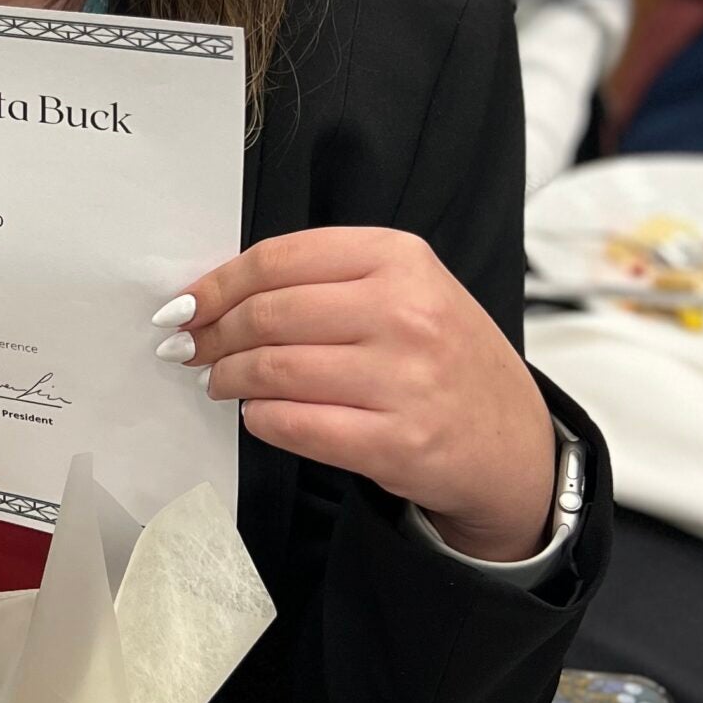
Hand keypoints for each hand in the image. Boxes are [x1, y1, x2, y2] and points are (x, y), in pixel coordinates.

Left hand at [153, 227, 554, 559]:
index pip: (280, 259)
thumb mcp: (406, 289)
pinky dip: (260, 418)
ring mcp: (405, 380)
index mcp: (401, 259)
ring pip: (275, 369)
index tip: (187, 304)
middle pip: (269, 314)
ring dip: (229, 377)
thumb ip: (327, 280)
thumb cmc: (446, 359)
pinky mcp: (397, 443)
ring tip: (220, 380)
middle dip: (214, 334)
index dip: (218, 284)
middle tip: (192, 347)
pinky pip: (295, 425)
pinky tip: (257, 413)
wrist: (514, 441)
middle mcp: (406, 312)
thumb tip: (221, 294)